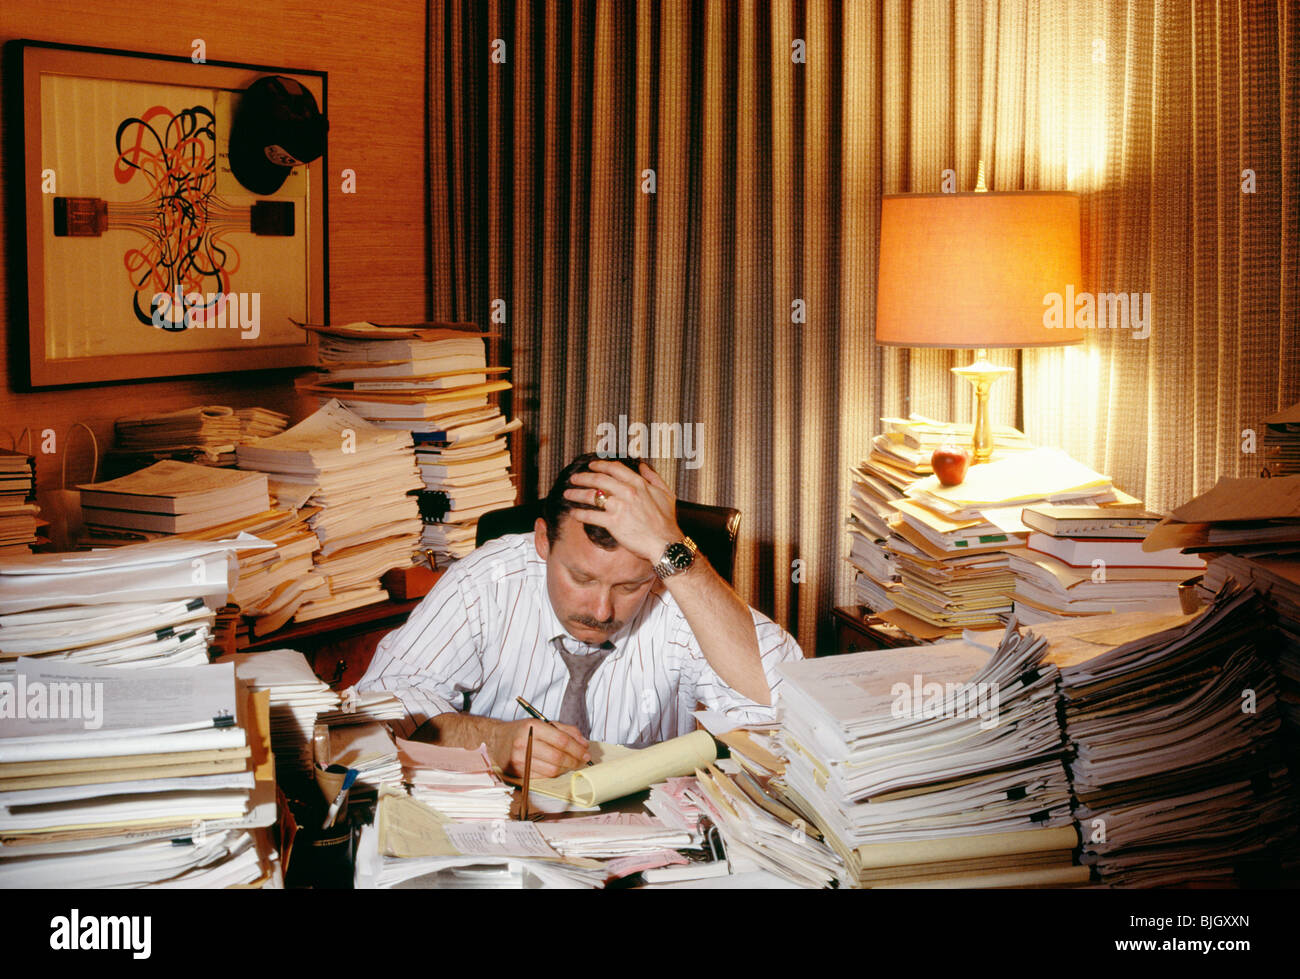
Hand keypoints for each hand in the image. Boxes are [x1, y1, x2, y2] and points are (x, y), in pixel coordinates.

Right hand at [492, 719, 590, 777]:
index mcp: (532, 727)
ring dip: (566, 768)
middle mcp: (524, 743)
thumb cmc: (522, 731)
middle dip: (574, 760)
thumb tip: (584, 744)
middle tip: (582, 760)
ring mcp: (519, 759)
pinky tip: (558, 768)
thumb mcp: (542, 723)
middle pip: (557, 757)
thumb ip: (566, 730)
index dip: (577, 748)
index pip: (561, 740)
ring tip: (572, 764)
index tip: (586, 752)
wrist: (497, 740)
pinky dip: (554, 773)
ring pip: (551, 770)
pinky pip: (543, 776)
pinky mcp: (518, 772)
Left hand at [564, 460, 682, 562]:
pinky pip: (591, 516)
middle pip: (599, 479)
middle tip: (574, 478)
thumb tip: (643, 466)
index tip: (592, 465)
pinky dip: (580, 514)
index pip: (615, 469)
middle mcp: (628, 492)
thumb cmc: (667, 521)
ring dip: (576, 494)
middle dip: (583, 477)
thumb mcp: (666, 494)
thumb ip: (653, 477)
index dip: (600, 465)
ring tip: (567, 494)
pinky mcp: (613, 523)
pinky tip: (573, 514)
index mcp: (639, 484)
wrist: (665, 543)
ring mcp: (619, 507)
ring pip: (592, 496)